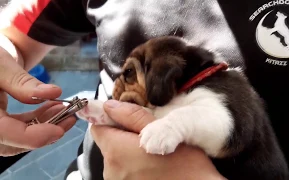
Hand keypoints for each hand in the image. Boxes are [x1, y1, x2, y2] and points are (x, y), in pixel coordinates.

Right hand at [0, 48, 75, 155]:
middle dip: (46, 132)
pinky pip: (20, 126)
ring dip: (46, 125)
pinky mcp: (1, 120)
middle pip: (14, 142)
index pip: (6, 134)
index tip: (60, 130)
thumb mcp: (1, 66)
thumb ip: (24, 83)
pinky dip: (39, 119)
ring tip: (65, 109)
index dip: (34, 136)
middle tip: (69, 118)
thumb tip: (55, 92)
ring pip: (20, 136)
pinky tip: (55, 107)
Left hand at [91, 100, 226, 179]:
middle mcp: (110, 171)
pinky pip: (123, 172)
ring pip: (116, 158)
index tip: (127, 118)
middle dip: (123, 135)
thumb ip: (132, 116)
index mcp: (116, 151)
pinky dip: (133, 166)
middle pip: (108, 143)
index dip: (111, 118)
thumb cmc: (186, 163)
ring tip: (153, 152)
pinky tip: (152, 167)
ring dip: (129, 152)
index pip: (98, 127)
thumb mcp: (164, 130)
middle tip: (149, 134)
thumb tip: (109, 105)